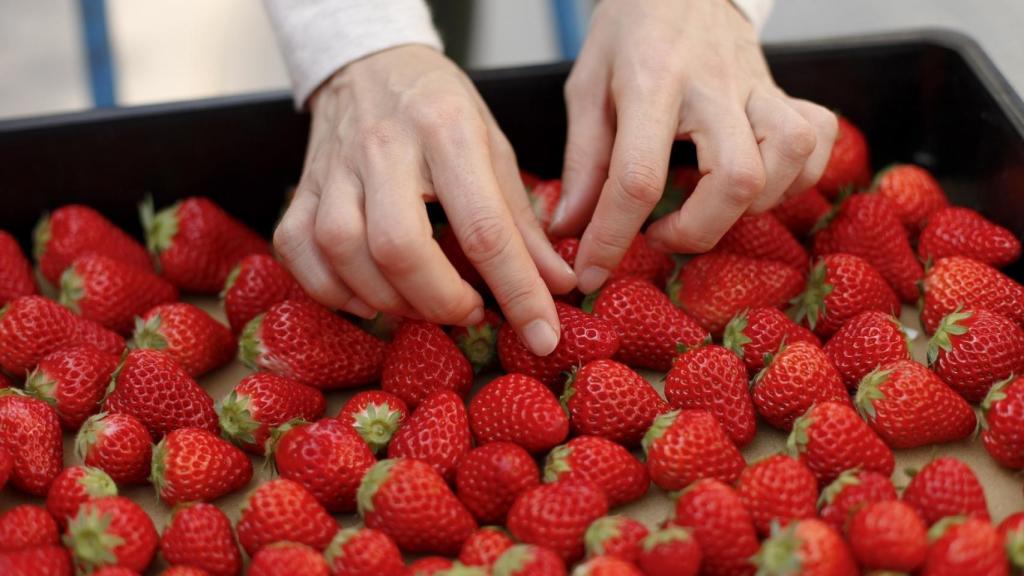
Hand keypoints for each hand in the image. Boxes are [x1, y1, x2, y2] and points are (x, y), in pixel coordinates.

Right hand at [274, 45, 575, 354]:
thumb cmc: (440, 109)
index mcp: (448, 130)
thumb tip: (556, 285)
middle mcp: (384, 147)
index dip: (517, 291)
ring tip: (425, 305)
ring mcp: (333, 167)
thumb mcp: (494, 148)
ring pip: (344, 252)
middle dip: (441, 301)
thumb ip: (523, 221)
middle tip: (471, 312)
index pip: (484, 227)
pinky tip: (370, 297)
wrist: (369, 63)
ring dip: (390, 300)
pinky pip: (299, 251)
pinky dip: (333, 290)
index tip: (542, 334)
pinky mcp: (300, 187)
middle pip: (400, 247)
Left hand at [549, 0, 837, 292]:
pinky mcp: (784, 91)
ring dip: (753, 205)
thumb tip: (569, 229)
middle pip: (736, 178)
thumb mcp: (586, 88)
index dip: (613, 237)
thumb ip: (582, 162)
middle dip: (698, 230)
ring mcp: (758, 86)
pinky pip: (818, 139)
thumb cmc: (629, 33)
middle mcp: (713, 86)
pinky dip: (797, 176)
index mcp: (651, 82)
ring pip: (789, 158)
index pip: (638, 177)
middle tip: (659, 234)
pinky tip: (758, 184)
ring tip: (709, 208)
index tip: (592, 272)